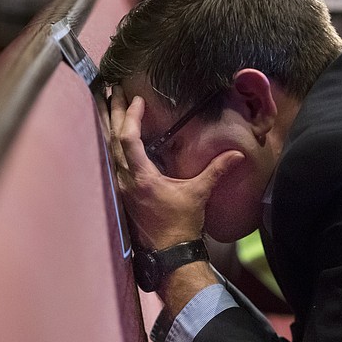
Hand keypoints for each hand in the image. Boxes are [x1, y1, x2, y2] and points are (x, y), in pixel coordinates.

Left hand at [109, 86, 242, 250]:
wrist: (168, 251)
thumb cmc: (181, 224)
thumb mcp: (198, 193)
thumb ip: (216, 170)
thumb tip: (237, 153)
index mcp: (142, 178)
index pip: (128, 139)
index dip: (130, 116)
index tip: (136, 99)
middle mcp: (125, 179)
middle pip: (111, 139)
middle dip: (111, 112)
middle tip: (109, 89)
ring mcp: (120, 186)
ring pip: (107, 149)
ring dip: (107, 124)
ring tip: (104, 103)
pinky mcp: (121, 191)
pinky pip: (110, 160)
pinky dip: (110, 142)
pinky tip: (111, 132)